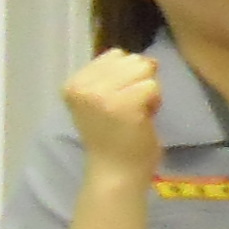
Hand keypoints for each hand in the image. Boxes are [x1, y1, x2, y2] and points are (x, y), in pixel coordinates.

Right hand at [65, 50, 167, 178]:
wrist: (115, 173)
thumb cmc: (114, 137)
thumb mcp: (105, 99)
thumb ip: (119, 76)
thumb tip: (150, 60)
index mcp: (74, 83)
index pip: (115, 55)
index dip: (126, 77)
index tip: (118, 103)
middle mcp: (83, 87)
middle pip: (132, 60)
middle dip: (138, 81)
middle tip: (129, 110)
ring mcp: (101, 95)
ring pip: (144, 69)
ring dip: (148, 91)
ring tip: (136, 114)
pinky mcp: (123, 105)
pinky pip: (153, 86)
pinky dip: (155, 102)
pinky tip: (143, 120)